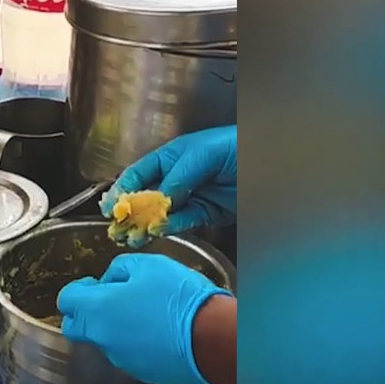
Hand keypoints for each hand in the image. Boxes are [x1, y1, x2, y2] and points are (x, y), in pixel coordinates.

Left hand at [57, 254, 230, 383]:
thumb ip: (118, 269)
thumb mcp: (148, 264)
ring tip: (145, 313)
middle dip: (86, 313)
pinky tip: (159, 331)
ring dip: (114, 328)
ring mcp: (119, 359)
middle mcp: (101, 338)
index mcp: (96, 310)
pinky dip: (135, 343)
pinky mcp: (139, 372)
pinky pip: (127, 354)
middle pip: (75, 327)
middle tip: (111, 300)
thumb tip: (110, 281)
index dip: (78, 290)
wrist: (212, 338)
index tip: (95, 284)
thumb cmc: (179, 297)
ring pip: (104, 341)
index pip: (65, 300)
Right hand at [99, 126, 236, 243]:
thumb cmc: (238, 145)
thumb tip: (159, 199)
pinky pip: (184, 221)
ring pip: (162, 212)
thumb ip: (179, 176)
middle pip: (147, 195)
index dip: (123, 188)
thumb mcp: (204, 154)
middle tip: (117, 227)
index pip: (140, 172)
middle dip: (130, 211)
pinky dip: (171, 227)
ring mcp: (192, 195)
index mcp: (173, 155)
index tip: (110, 205)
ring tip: (132, 237)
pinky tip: (159, 231)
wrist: (274, 160)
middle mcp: (179, 176)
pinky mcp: (207, 212)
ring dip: (147, 224)